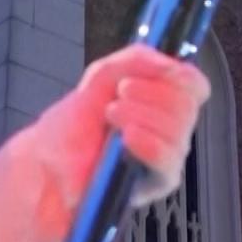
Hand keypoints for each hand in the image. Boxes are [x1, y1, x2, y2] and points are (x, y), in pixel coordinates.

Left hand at [59, 45, 210, 205]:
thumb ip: (137, 58)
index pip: (195, 86)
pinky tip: (126, 138)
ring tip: (110, 115)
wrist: (46, 165)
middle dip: (151, 92)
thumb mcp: (102, 76)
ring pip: (179, 129)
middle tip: (120, 93)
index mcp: (161, 101)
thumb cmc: (71, 126)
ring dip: (142, 114)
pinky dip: (150, 142)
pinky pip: (169, 160)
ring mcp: (166, 156)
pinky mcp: (157, 182)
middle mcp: (169, 128)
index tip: (159, 72)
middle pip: (187, 104)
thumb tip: (169, 64)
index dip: (182, 76)